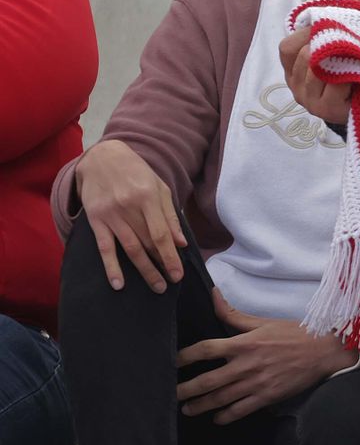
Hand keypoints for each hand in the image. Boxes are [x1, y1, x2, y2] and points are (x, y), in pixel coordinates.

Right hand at [74, 140, 185, 292]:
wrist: (101, 157)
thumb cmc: (136, 172)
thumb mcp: (159, 187)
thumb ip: (170, 215)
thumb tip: (181, 243)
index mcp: (148, 197)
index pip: (161, 234)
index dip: (171, 256)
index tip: (179, 274)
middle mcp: (128, 207)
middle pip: (147, 244)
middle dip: (160, 266)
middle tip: (170, 285)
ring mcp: (110, 214)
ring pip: (129, 248)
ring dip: (143, 270)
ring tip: (155, 286)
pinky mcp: (94, 219)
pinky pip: (104, 247)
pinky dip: (111, 267)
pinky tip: (118, 284)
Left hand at [175, 289, 357, 423]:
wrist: (324, 352)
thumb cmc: (294, 334)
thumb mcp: (263, 321)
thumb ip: (233, 314)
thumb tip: (213, 295)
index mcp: (244, 343)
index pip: (206, 350)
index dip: (185, 357)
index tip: (173, 363)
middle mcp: (247, 364)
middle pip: (208, 380)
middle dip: (186, 390)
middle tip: (171, 394)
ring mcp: (257, 382)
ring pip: (221, 398)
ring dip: (201, 405)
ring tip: (188, 409)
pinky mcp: (268, 396)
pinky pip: (240, 410)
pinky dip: (226, 416)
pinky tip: (217, 417)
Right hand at [279, 27, 351, 124]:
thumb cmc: (353, 72)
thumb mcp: (334, 51)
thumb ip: (323, 36)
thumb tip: (322, 19)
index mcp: (293, 71)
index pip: (287, 48)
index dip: (306, 34)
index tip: (328, 28)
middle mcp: (296, 87)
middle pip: (303, 56)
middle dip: (327, 46)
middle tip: (348, 42)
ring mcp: (309, 101)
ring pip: (317, 69)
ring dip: (339, 60)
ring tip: (356, 58)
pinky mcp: (325, 109)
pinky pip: (334, 83)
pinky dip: (348, 74)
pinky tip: (358, 74)